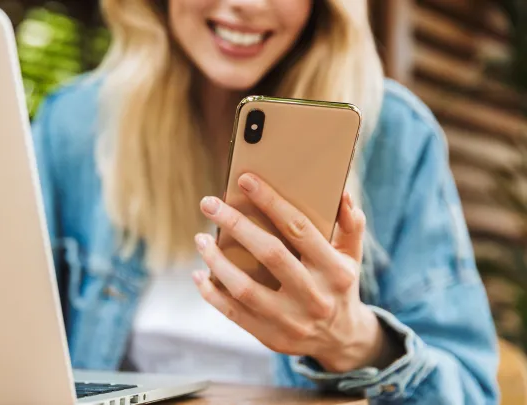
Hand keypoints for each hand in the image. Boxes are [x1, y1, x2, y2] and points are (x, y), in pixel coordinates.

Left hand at [193, 173, 393, 372]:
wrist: (340, 339)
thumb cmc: (339, 285)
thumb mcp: (352, 256)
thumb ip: (350, 225)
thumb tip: (342, 194)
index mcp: (335, 271)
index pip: (300, 228)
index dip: (271, 202)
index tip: (245, 180)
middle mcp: (314, 296)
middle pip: (270, 254)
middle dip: (236, 224)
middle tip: (209, 203)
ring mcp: (291, 321)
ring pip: (245, 288)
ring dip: (217, 261)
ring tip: (201, 239)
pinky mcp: (271, 337)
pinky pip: (233, 313)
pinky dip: (212, 293)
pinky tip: (199, 274)